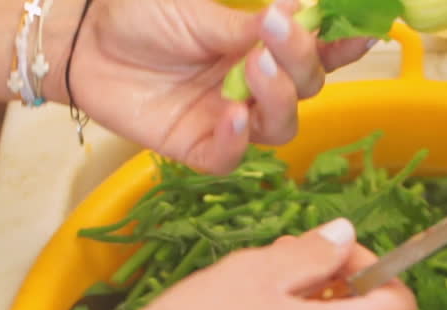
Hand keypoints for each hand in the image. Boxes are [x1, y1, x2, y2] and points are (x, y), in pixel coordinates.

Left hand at [69, 0, 372, 173]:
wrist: (84, 40)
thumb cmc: (141, 15)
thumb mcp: (201, 12)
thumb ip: (249, 26)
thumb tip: (302, 11)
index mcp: (262, 47)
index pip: (316, 53)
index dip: (343, 45)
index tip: (362, 32)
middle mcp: (254, 86)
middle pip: (306, 89)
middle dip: (300, 60)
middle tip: (276, 29)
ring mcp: (229, 120)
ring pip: (280, 126)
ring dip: (277, 97)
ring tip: (253, 66)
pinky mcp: (199, 148)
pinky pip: (232, 157)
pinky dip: (238, 138)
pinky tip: (232, 112)